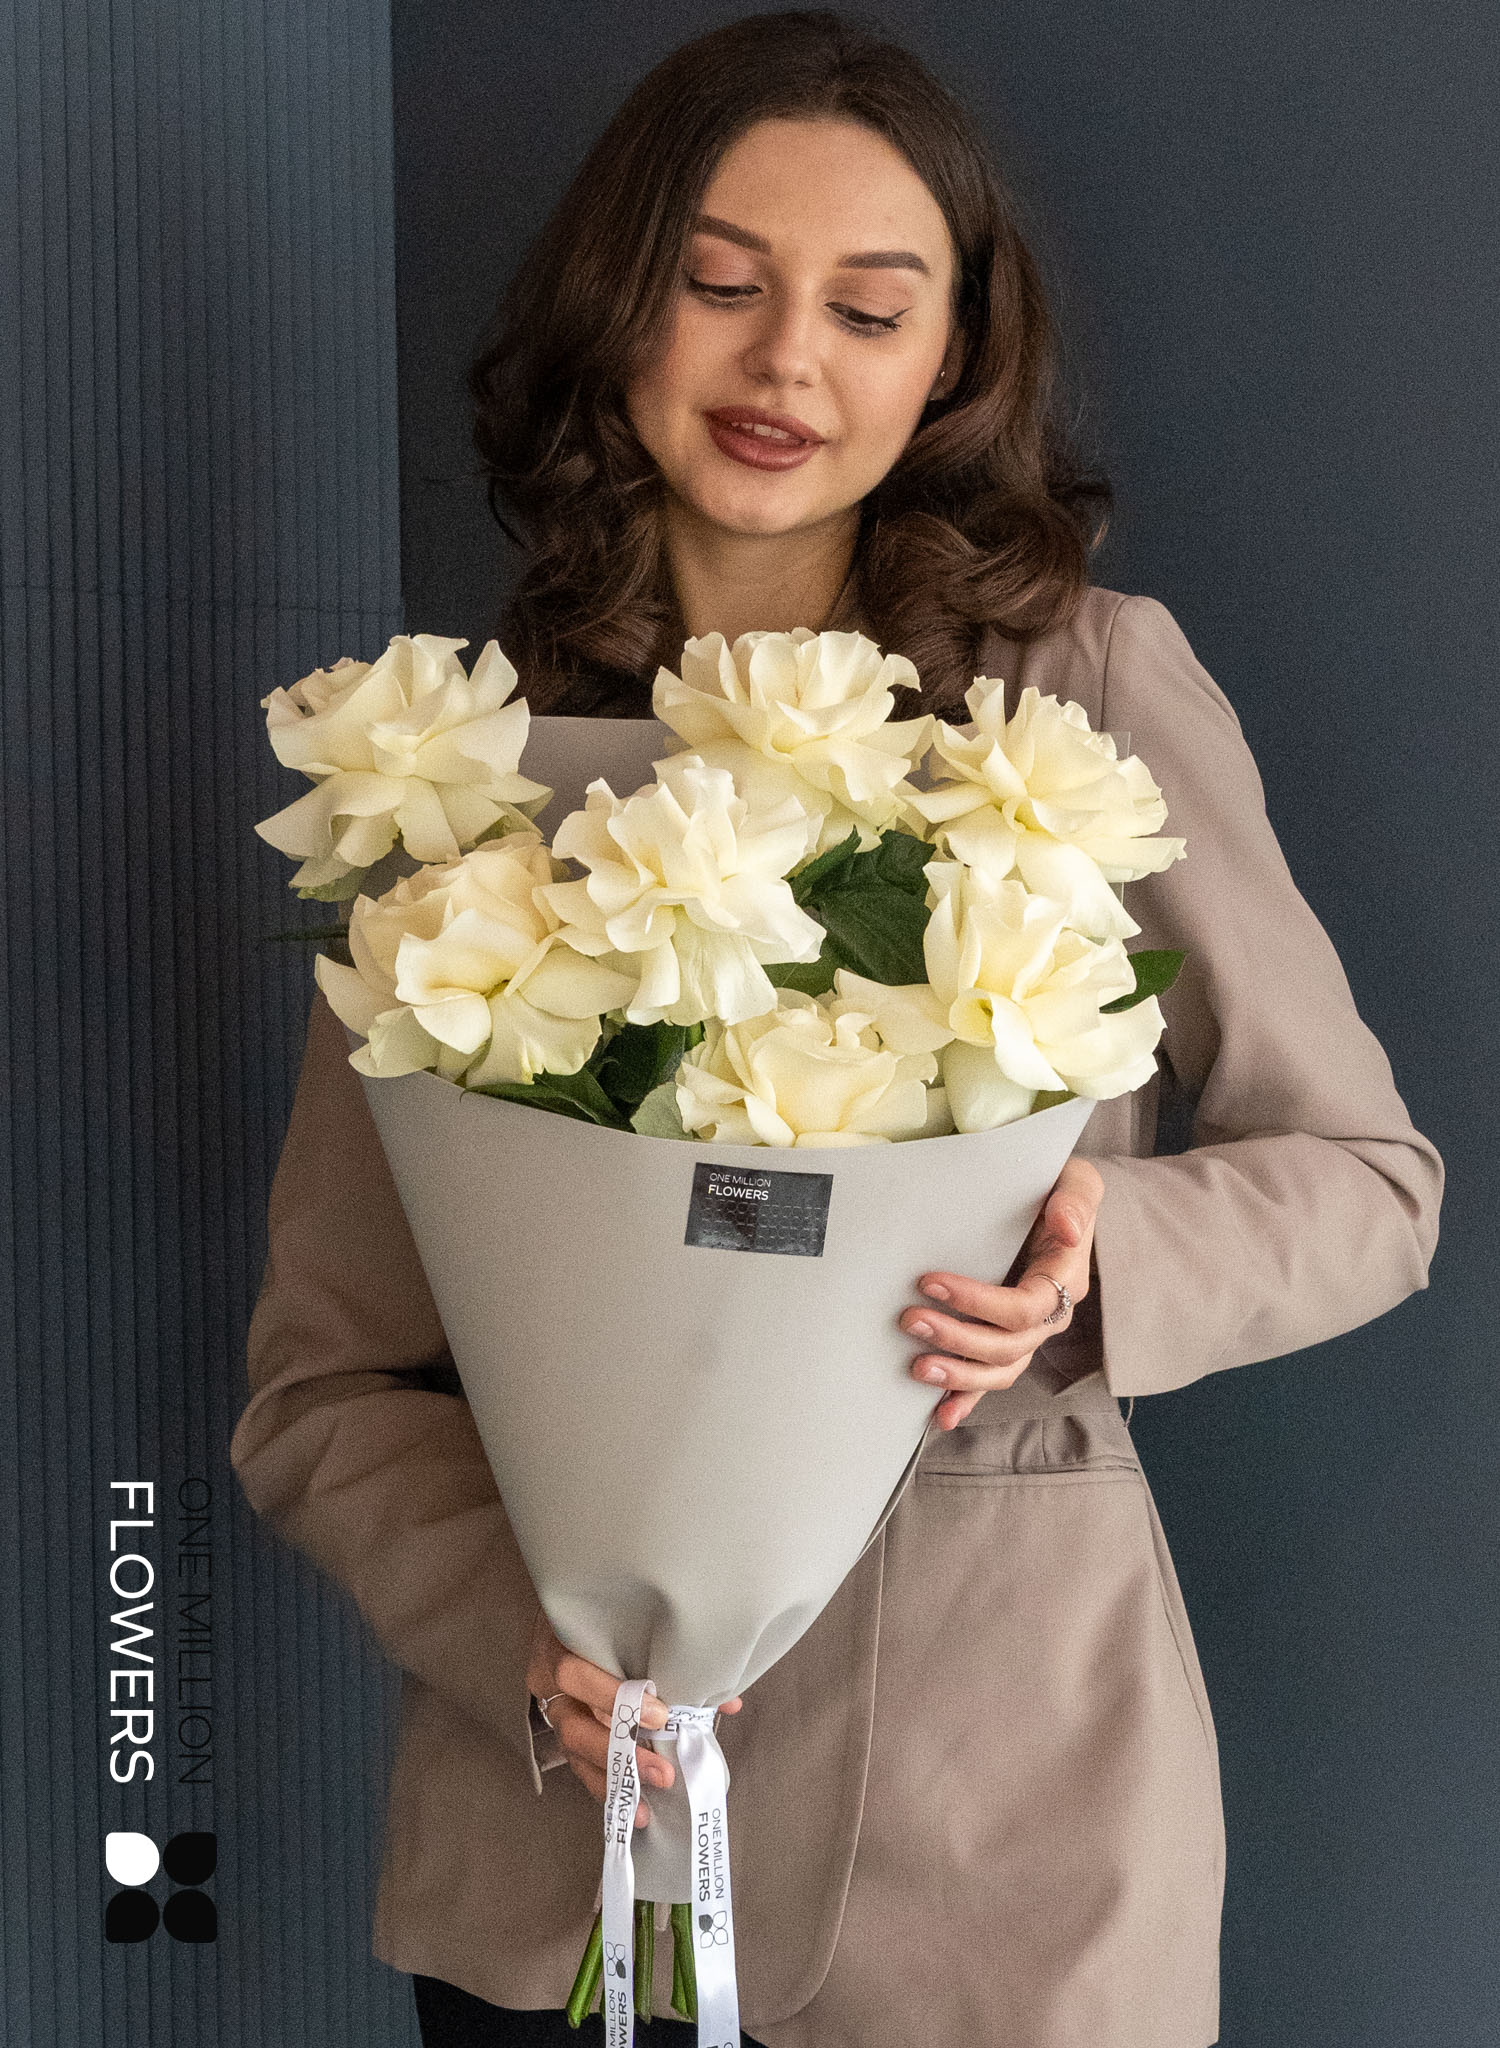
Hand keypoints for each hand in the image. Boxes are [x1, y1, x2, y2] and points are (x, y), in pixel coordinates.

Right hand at [525, 1607, 742, 1824]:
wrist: (574, 1609)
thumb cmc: (610, 1614)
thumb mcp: (630, 1623)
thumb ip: (672, 1658)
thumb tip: (728, 1702)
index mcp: (561, 1644)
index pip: (575, 1673)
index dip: (613, 1698)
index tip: (660, 1714)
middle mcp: (550, 1680)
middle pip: (573, 1725)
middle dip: (619, 1753)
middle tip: (661, 1773)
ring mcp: (555, 1708)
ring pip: (575, 1753)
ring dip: (614, 1780)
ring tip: (646, 1806)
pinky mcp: (564, 1730)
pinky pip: (580, 1765)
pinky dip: (609, 1786)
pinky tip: (636, 1809)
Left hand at [900, 1156, 1104, 1430]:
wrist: (1054, 1201)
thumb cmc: (1059, 1188)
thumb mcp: (1076, 1181)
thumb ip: (1075, 1201)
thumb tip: (1066, 1227)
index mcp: (1063, 1280)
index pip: (1022, 1308)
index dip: (976, 1302)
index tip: (929, 1282)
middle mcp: (1048, 1315)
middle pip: (1007, 1346)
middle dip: (957, 1338)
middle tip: (910, 1321)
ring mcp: (1027, 1333)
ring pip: (999, 1370)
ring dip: (958, 1376)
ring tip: (917, 1368)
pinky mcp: (1006, 1338)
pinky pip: (990, 1379)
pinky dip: (966, 1399)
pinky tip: (940, 1414)